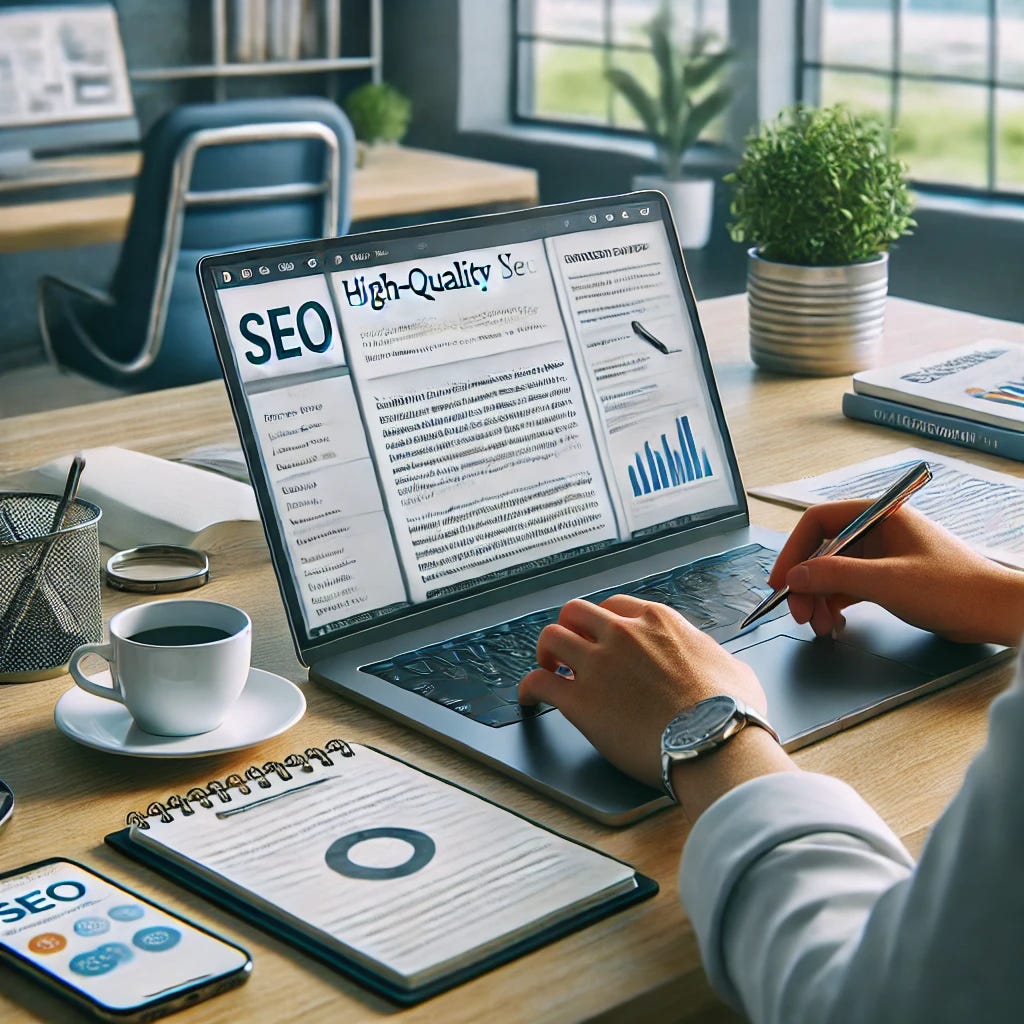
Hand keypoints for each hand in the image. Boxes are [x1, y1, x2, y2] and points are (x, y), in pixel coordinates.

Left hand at [517, 594, 769, 790]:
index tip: (601, 636)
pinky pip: (538, 682)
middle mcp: (623, 634)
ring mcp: (598, 664)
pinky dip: (528, 687)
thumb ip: (711, 656)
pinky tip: (528, 697)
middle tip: (570, 649)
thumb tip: (714, 660)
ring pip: (552, 637)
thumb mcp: (731, 667)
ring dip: (546, 652)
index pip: (616, 606)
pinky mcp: (580, 700)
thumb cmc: (731, 711)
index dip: (604, 622)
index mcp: (658, 622)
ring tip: (547, 667)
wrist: (715, 742)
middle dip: (570, 628)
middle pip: (576, 612)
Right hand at [771, 500, 1023, 645]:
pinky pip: (848, 587)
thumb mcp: (887, 581)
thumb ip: (835, 575)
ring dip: (818, 598)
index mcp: (878, 515)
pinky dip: (835, 604)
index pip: (818, 521)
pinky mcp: (888, 578)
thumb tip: (794, 576)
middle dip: (805, 582)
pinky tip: (832, 623)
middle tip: (798, 612)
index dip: (794, 550)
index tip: (781, 580)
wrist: (996, 613)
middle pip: (822, 549)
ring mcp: (882, 555)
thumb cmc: (955, 589)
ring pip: (832, 572)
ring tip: (817, 625)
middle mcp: (877, 530)